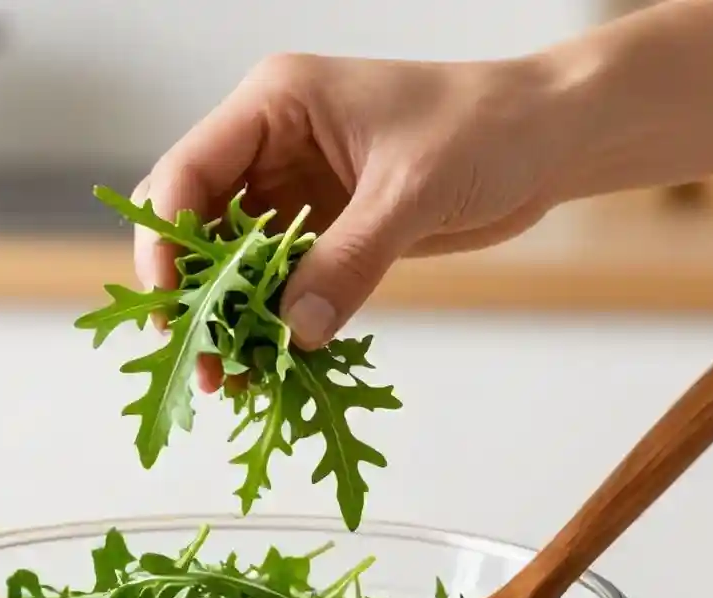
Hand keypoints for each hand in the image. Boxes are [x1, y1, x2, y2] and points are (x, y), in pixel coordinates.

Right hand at [132, 53, 572, 391]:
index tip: (171, 307)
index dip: (167, 243)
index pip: (187, 173)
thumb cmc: (487, 127)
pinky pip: (274, 285)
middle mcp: (270, 148)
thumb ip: (349, 260)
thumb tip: (295, 332)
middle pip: (196, 225)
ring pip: (231, 264)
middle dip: (191, 294)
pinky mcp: (320, 233)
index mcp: (273, 106)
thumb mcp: (412, 190)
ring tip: (227, 376)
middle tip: (198, 359)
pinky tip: (267, 362)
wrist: (546, 139)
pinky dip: (266, 323)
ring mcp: (292, 194)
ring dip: (226, 318)